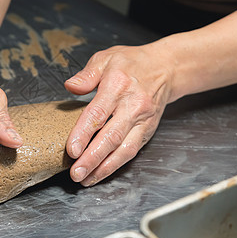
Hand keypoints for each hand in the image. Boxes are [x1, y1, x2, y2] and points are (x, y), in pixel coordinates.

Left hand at [64, 44, 173, 185]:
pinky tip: (100, 173)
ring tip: (86, 179)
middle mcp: (133, 106)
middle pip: (112, 136)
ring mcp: (143, 121)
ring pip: (124, 149)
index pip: (98, 113)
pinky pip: (131, 151)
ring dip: (104, 167)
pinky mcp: (148, 131)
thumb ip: (87, 75)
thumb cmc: (131, 63)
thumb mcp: (105, 58)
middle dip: (92, 158)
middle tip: (76, 173)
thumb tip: (70, 86)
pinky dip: (115, 165)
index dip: (84, 133)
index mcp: (118, 86)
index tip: (71, 149)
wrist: (166, 68)